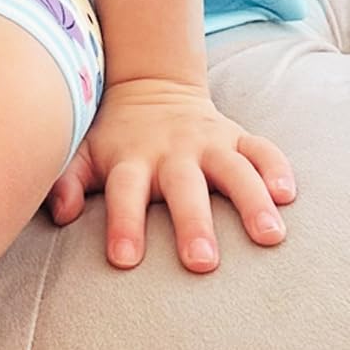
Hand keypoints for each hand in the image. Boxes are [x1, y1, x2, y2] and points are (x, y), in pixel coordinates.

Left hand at [45, 76, 297, 274]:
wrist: (150, 87)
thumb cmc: (114, 139)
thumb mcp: (84, 152)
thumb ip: (69, 180)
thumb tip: (61, 213)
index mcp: (132, 159)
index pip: (124, 192)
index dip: (123, 222)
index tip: (124, 260)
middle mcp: (172, 151)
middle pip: (183, 187)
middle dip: (193, 223)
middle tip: (202, 262)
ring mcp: (208, 142)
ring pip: (233, 169)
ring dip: (251, 201)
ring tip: (270, 236)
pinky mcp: (236, 137)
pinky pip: (262, 149)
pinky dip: (276, 168)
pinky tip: (288, 195)